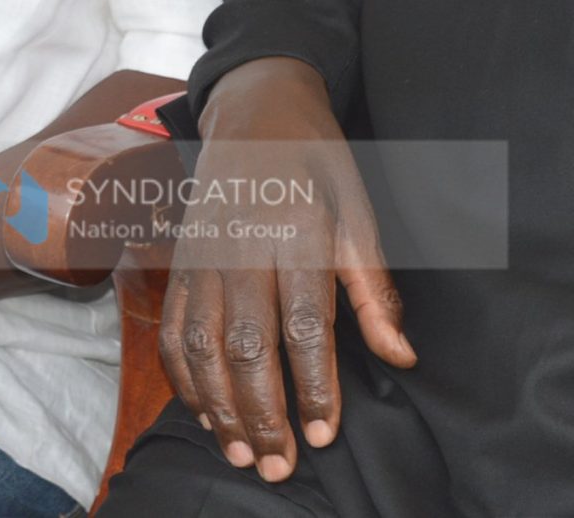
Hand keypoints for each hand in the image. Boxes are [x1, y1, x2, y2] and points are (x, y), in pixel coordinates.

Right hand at [160, 58, 415, 484]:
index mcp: (296, 229)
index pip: (303, 323)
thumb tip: (401, 356)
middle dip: (262, 413)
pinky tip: (206, 414)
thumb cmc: (315, 159)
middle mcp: (241, 245)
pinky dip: (184, 379)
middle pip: (245, 344)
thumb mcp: (357, 209)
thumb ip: (374, 289)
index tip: (324, 434)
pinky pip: (172, 329)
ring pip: (201, 344)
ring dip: (218, 407)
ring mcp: (201, 254)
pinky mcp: (179, 261)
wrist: (254, 106)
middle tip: (279, 466)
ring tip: (241, 453)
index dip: (313, 386)